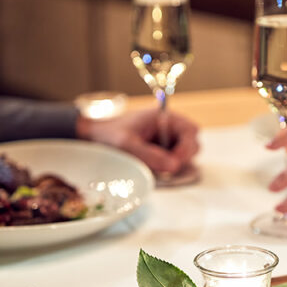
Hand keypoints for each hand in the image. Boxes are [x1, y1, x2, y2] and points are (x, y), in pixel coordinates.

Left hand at [77, 108, 198, 175]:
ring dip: (174, 164)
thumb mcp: (127, 144)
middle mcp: (168, 127)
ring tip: (156, 169)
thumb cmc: (109, 135)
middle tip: (166, 169)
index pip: (191, 131)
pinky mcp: (160, 151)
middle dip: (182, 158)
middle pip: (192, 143)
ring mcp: (165, 140)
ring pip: (183, 155)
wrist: (94, 137)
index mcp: (164, 117)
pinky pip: (172, 162)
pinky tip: (153, 169)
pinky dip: (167, 168)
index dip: (187, 147)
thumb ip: (150, 154)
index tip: (174, 162)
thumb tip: (174, 165)